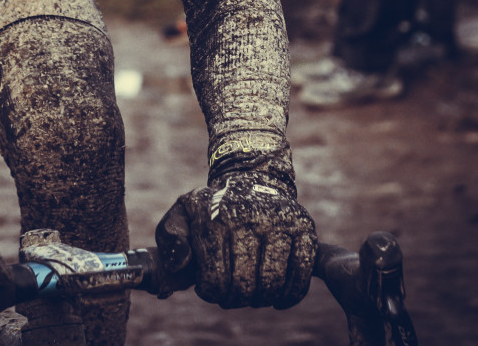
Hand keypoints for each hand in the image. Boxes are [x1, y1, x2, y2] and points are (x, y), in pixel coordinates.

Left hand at [155, 170, 315, 308]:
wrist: (249, 178)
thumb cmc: (212, 206)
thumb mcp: (184, 212)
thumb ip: (172, 237)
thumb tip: (180, 265)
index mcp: (218, 217)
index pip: (216, 276)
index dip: (211, 292)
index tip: (208, 289)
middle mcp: (251, 216)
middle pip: (245, 283)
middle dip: (234, 298)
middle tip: (229, 297)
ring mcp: (281, 222)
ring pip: (273, 282)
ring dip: (260, 298)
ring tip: (249, 296)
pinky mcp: (305, 228)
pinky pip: (302, 274)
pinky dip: (290, 295)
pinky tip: (276, 299)